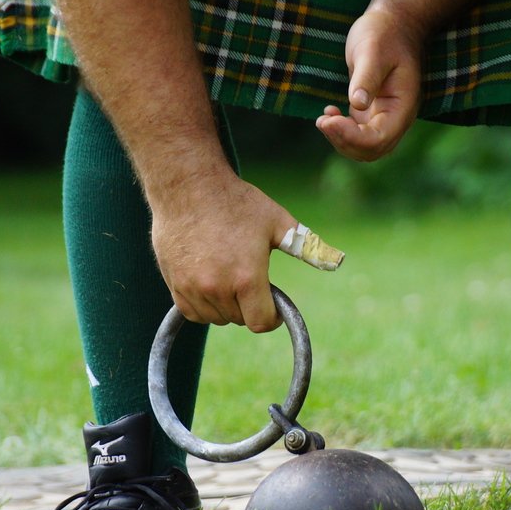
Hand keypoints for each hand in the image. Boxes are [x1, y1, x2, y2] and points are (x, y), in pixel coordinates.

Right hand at [149, 171, 297, 332]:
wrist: (187, 186)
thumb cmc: (236, 202)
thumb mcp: (277, 222)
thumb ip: (307, 247)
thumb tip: (337, 261)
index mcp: (247, 278)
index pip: (261, 323)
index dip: (271, 317)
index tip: (272, 306)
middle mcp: (218, 288)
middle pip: (239, 320)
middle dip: (249, 305)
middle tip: (249, 277)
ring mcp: (193, 288)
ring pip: (216, 318)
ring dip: (226, 306)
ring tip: (229, 275)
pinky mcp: (174, 284)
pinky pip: (192, 312)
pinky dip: (203, 305)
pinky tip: (209, 281)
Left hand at [315, 9, 423, 160]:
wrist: (393, 23)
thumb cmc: (384, 33)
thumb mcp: (373, 51)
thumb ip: (366, 78)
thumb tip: (357, 104)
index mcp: (403, 106)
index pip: (379, 139)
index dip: (352, 137)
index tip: (329, 120)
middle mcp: (397, 118)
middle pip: (372, 150)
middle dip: (344, 141)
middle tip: (322, 120)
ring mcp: (384, 117)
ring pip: (364, 148)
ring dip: (340, 140)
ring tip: (323, 119)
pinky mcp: (371, 113)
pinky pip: (357, 135)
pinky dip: (340, 132)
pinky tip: (329, 113)